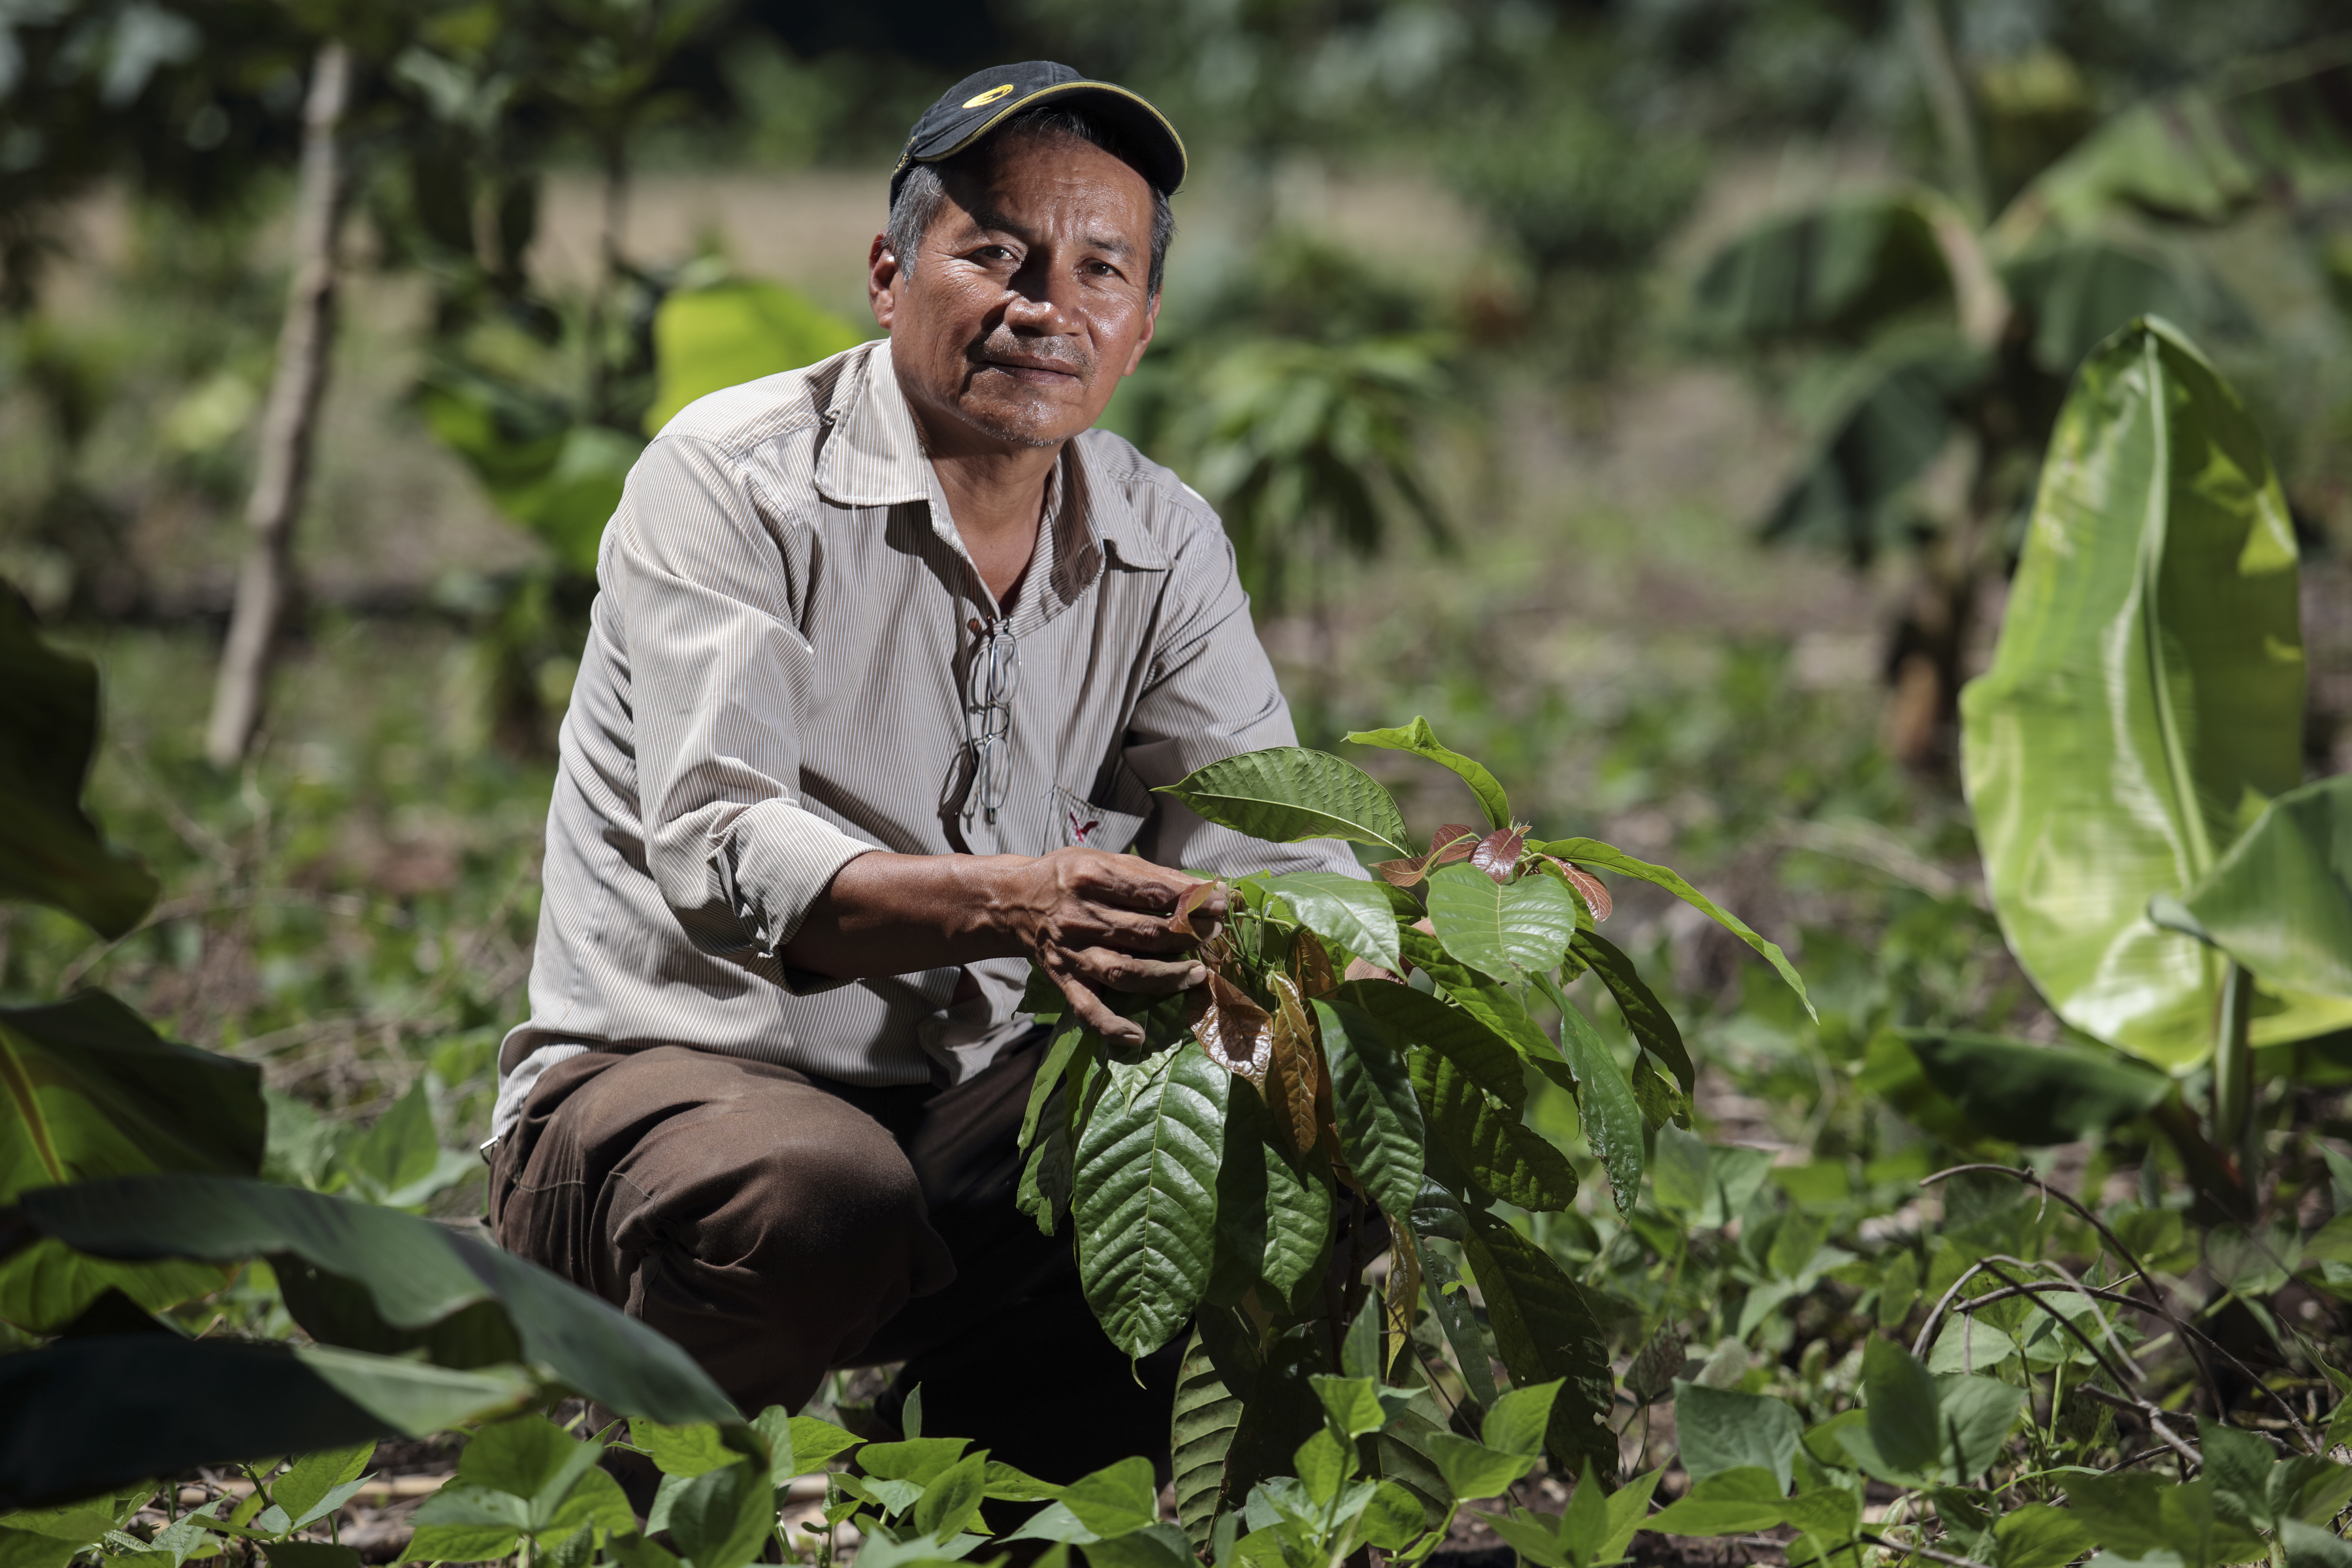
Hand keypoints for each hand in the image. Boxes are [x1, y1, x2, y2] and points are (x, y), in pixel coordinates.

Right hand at [991, 847, 1225, 1043]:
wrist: (1015, 902)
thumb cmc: (1069, 877)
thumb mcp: (1103, 860)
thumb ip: (1149, 875)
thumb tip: (1204, 889)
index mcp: (1091, 877)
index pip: (1150, 892)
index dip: (1191, 900)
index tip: (1222, 903)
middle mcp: (1080, 917)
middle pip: (1144, 932)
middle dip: (1187, 936)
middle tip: (1215, 935)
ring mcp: (1072, 953)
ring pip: (1125, 972)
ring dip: (1165, 976)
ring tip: (1195, 973)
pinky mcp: (1064, 980)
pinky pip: (1088, 1009)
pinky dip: (1112, 1026)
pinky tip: (1139, 1036)